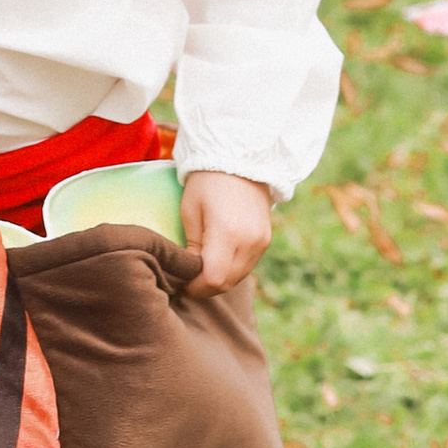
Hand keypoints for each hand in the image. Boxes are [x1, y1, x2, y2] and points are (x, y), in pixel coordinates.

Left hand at [178, 170, 272, 297]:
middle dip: (205, 287)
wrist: (240, 160)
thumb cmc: (207, 182)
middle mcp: (249, 241)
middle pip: (227, 283)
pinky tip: (218, 261)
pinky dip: (231, 270)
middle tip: (188, 281)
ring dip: (219, 280)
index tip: (182, 283)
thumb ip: (191, 246)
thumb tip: (190, 273)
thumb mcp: (190, 210)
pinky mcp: (265, 240)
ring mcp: (261, 242)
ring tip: (201, 272)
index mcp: (227, 232)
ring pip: (238, 278)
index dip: (196, 287)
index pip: (213, 278)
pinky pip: (247, 266)